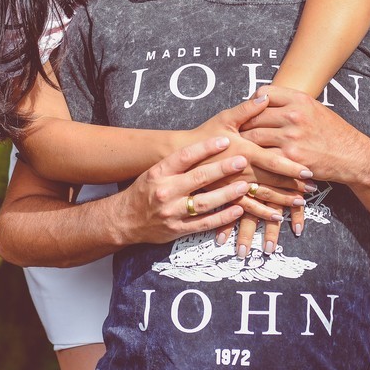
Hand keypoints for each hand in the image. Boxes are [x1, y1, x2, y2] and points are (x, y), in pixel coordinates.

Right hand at [112, 137, 251, 245]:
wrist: (124, 220)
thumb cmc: (144, 191)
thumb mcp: (154, 172)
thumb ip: (177, 164)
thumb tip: (206, 148)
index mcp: (158, 173)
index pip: (184, 156)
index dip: (206, 148)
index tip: (224, 140)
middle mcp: (164, 191)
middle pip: (198, 178)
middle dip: (223, 169)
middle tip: (242, 160)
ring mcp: (171, 212)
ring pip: (204, 202)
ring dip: (227, 194)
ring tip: (244, 185)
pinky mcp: (177, 229)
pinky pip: (204, 223)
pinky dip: (222, 217)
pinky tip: (237, 209)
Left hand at [240, 85, 369, 184]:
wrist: (351, 155)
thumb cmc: (331, 131)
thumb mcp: (313, 107)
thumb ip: (288, 102)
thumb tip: (260, 99)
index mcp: (299, 99)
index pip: (263, 92)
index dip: (252, 102)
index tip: (247, 111)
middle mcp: (294, 115)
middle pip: (254, 115)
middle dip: (242, 124)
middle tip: (233, 131)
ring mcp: (291, 137)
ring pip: (254, 136)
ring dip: (244, 142)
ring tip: (238, 146)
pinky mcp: (291, 158)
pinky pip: (264, 157)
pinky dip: (255, 159)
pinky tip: (250, 161)